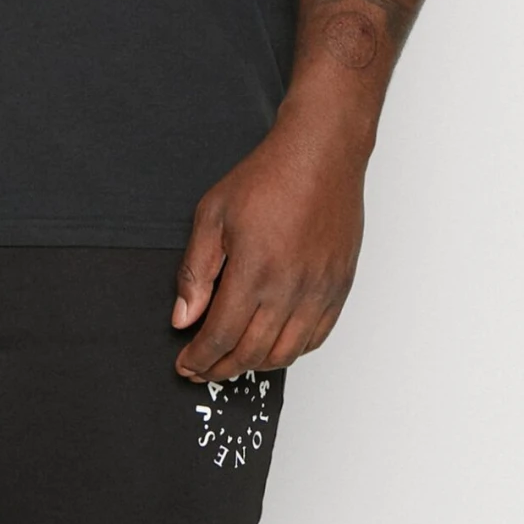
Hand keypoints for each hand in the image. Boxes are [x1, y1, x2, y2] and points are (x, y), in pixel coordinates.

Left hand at [171, 101, 368, 380]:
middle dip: (221, 369)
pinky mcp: (339, 287)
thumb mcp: (213, 215)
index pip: (221, 336)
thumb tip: (184, 317)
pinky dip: (291, 351)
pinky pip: (316, 337)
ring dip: (255, 365)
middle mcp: (290, 289)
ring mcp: (319, 291)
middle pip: (252, 353)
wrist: (320, 155)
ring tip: (233, 360)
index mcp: (254, 271)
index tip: (185, 364)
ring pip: (286, 353)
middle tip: (203, 369)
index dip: (200, 358)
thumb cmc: (268, 177)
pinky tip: (272, 344)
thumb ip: (196, 271)